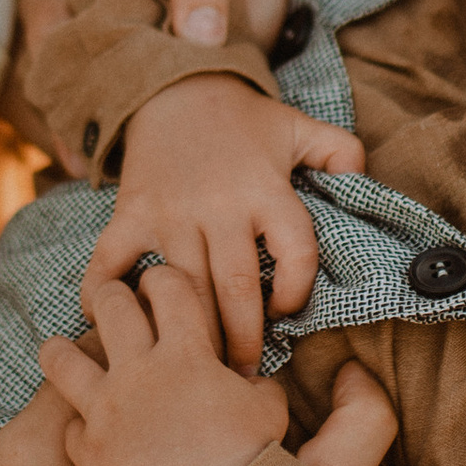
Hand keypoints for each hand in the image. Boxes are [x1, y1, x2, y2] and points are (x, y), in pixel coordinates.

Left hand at [40, 276, 395, 465]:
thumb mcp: (273, 414)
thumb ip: (265, 382)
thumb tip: (274, 370)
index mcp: (189, 353)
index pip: (167, 283)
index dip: (164, 281)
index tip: (161, 289)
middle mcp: (141, 372)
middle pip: (108, 303)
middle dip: (110, 296)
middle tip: (112, 305)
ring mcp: (108, 411)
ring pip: (61, 356)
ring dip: (62, 349)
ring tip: (62, 350)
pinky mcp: (89, 452)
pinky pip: (68, 424)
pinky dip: (76, 424)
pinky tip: (84, 425)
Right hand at [81, 72, 362, 362]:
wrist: (176, 87)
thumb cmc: (244, 122)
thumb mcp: (299, 126)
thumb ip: (340, 152)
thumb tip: (363, 181)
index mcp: (266, 189)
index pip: (295, 251)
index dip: (297, 291)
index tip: (287, 313)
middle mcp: (220, 205)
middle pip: (236, 286)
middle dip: (243, 340)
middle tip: (245, 379)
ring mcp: (171, 211)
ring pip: (183, 286)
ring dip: (191, 332)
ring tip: (200, 370)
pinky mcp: (131, 212)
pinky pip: (112, 259)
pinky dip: (102, 293)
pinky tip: (107, 324)